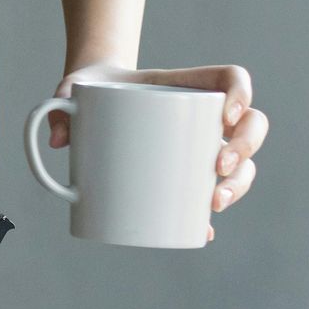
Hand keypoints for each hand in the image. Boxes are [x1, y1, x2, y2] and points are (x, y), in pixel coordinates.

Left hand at [50, 63, 267, 235]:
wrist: (88, 100)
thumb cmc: (88, 90)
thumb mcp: (72, 89)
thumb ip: (60, 103)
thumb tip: (57, 141)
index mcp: (187, 85)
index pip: (231, 79)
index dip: (241, 92)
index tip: (224, 115)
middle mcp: (204, 116)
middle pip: (250, 123)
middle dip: (245, 148)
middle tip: (219, 167)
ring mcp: (199, 146)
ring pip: (243, 162)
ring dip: (240, 183)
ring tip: (215, 203)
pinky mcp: (184, 174)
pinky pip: (208, 194)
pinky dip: (207, 215)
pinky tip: (204, 230)